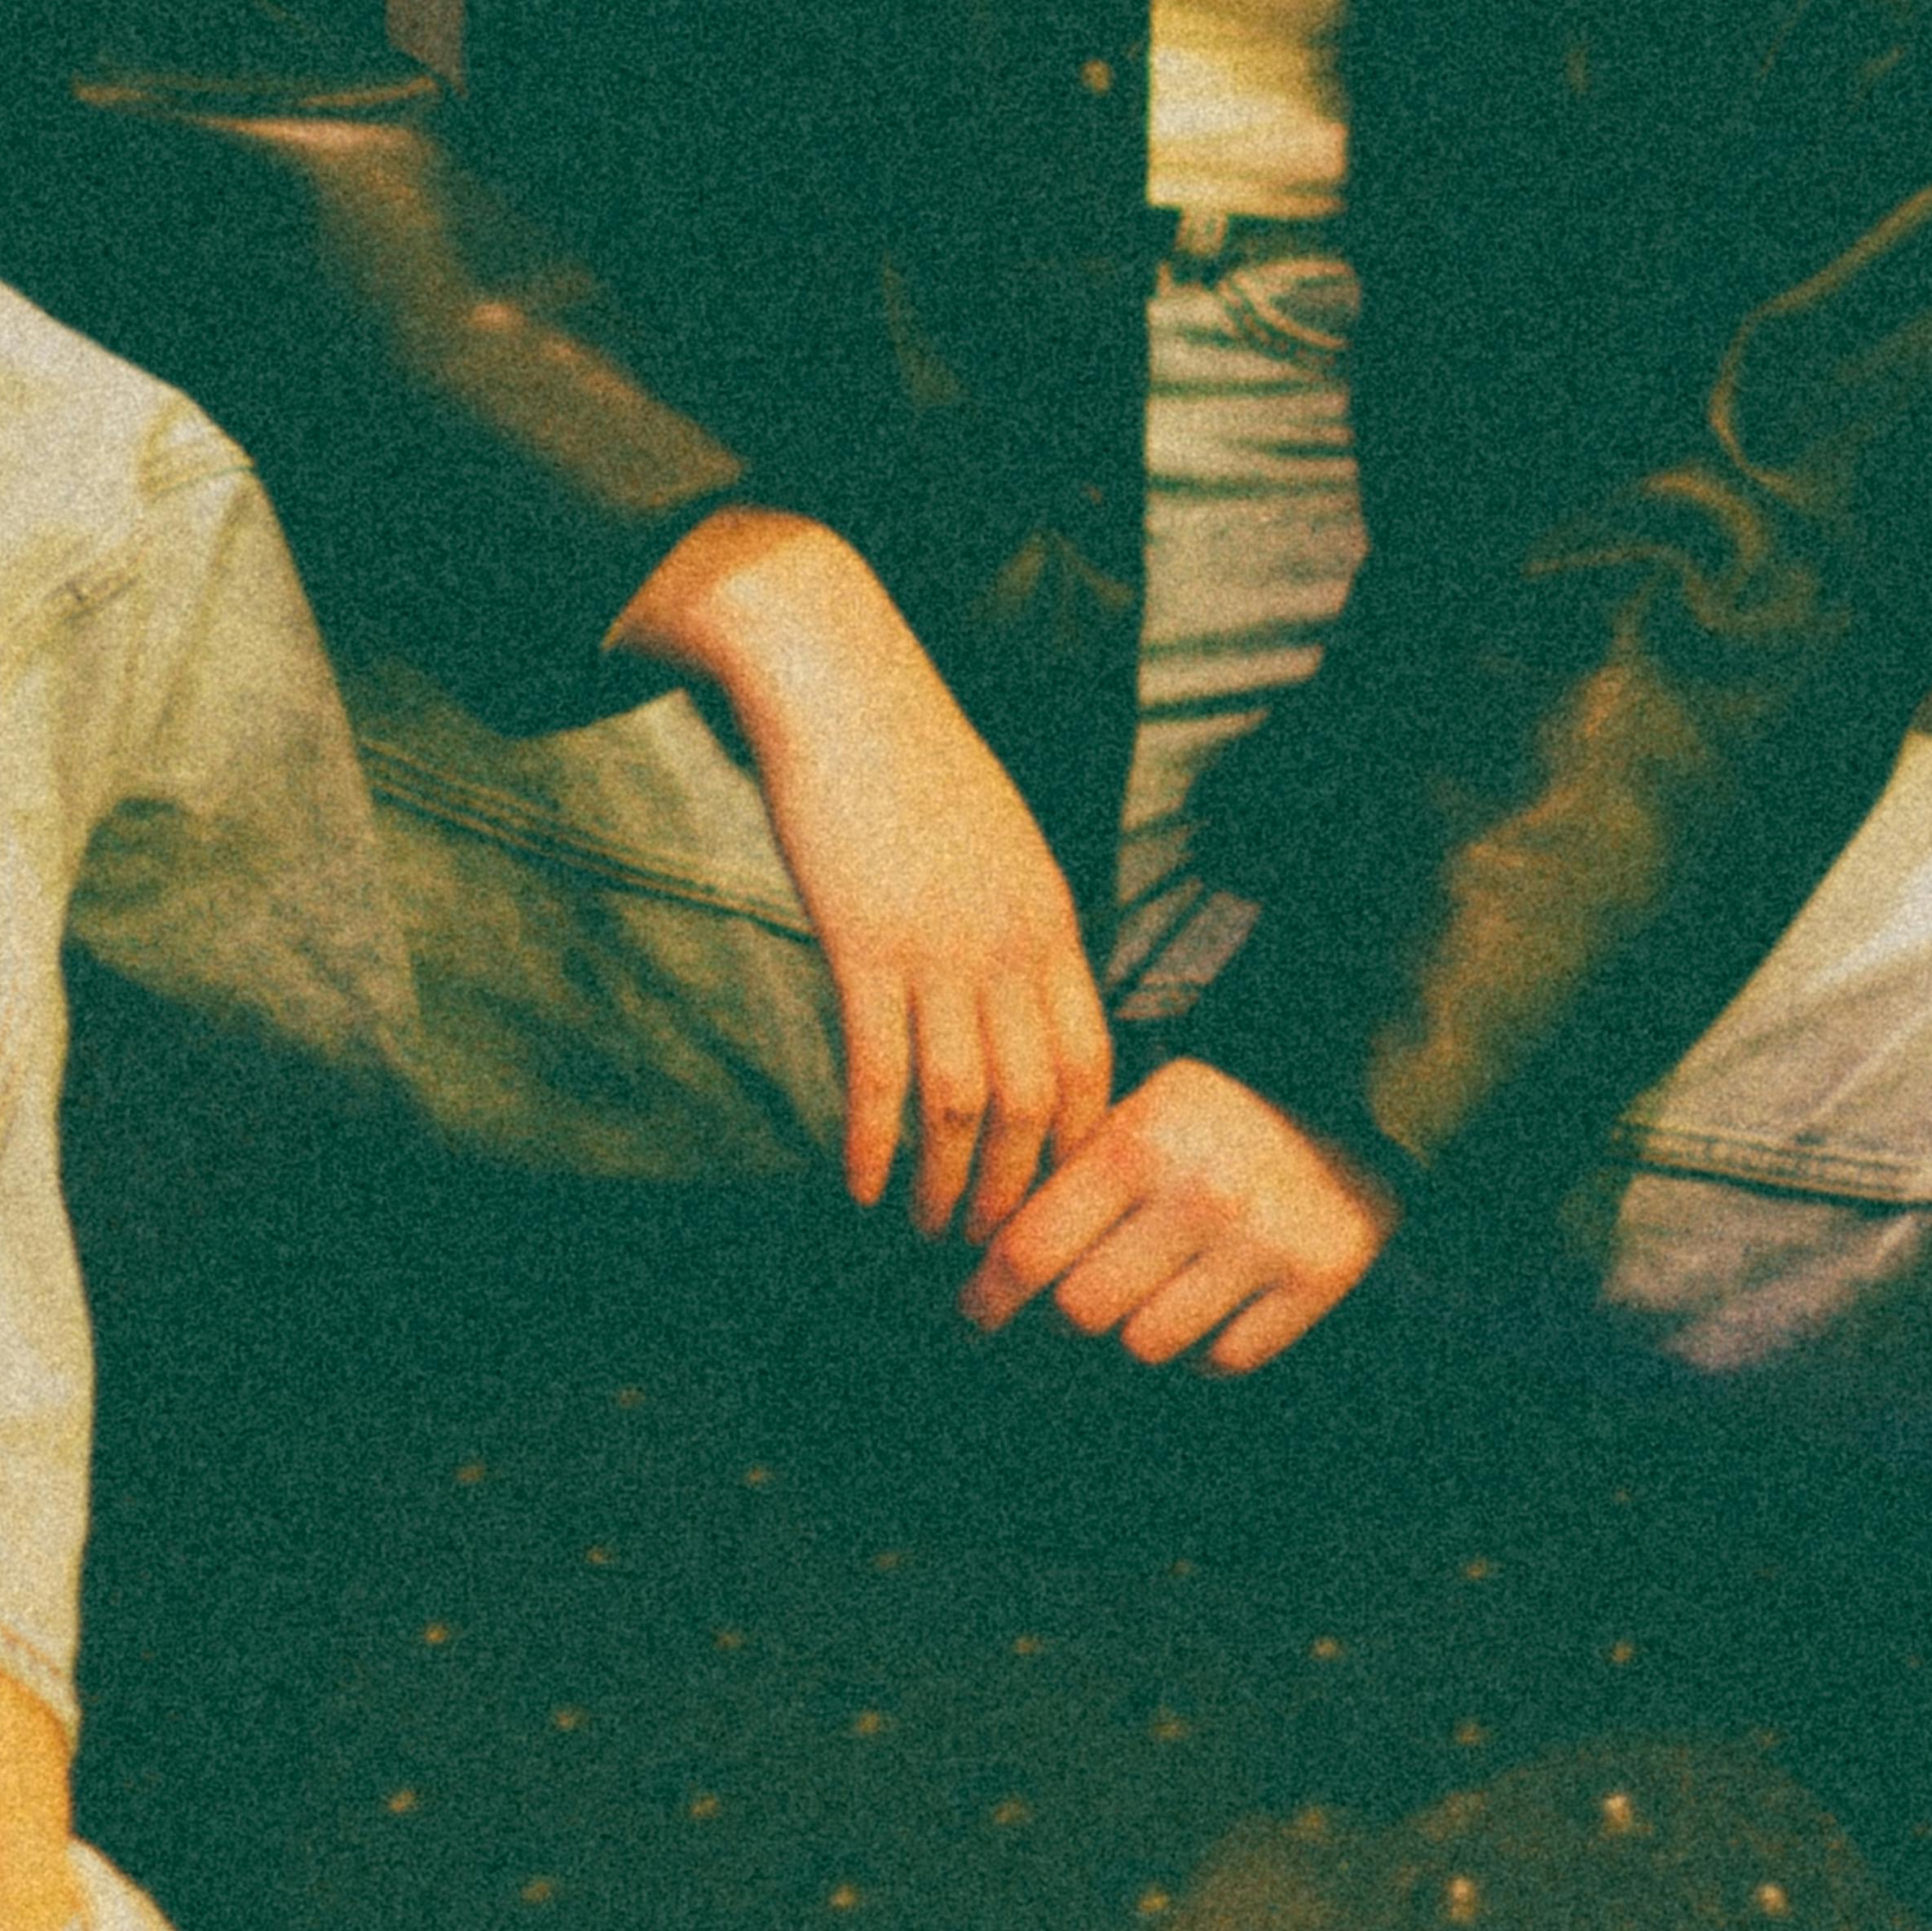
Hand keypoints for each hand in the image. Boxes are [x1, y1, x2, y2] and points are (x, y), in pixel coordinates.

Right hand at [611, 507, 1111, 1236]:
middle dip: (1018, 1189)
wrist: (838, 681)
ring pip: (963, 1104)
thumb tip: (1018, 1000)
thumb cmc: (909, 761)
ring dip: (947, 1185)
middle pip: (1036, 1101)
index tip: (1053, 1195)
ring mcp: (940, 946)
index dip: (1076, 1143)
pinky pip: (880, 1071)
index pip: (1093, 1060)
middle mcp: (1011, 941)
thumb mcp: (996, 841)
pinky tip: (862, 1185)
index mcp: (1051, 915)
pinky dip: (874, 1141)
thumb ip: (1015, 922)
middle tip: (991, 1249)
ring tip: (926, 1233)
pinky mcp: (864, 943)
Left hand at [955, 1058, 1398, 1373]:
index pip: (1030, 1250)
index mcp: (1140, 1140)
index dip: (986, 1299)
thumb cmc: (1216, 1116)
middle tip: (1040, 1334)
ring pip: (1146, 1346)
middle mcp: (1200, 1192)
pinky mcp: (1314, 1281)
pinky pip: (1220, 1362)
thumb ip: (1070, 1176)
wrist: (1354, 1102)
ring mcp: (1262, 1241)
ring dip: (1123, 1343)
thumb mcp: (1138, 1110)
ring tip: (1121, 1322)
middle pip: (1081, 1312)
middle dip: (1049, 1330)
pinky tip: (1194, 1317)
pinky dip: (1196, 1355)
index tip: (971, 1320)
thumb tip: (982, 1261)